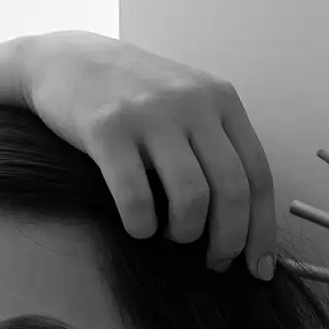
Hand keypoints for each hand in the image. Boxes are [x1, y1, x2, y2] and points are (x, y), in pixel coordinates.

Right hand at [18, 29, 275, 276]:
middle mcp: (193, 103)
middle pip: (232, 190)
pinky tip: (138, 228)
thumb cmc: (131, 97)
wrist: (66, 59)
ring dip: (185, 233)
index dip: (261, 229)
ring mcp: (150, 114)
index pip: (258, 174)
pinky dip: (141, 226)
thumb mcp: (185, 105)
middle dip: (228, 241)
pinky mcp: (107, 129)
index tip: (258, 269)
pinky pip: (136, 197)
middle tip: (213, 263)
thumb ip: (215, 146)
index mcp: (221, 100)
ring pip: (191, 197)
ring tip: (170, 237)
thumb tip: (242, 222)